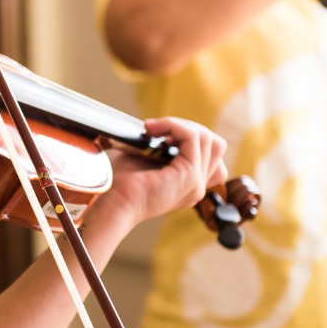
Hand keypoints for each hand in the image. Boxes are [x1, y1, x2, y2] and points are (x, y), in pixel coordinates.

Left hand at [96, 117, 227, 228]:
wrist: (112, 202)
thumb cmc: (121, 183)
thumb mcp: (145, 160)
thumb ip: (161, 146)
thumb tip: (160, 126)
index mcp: (190, 185)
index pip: (211, 154)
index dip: (189, 138)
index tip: (161, 136)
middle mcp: (198, 187)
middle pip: (214, 144)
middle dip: (187, 128)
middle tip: (157, 129)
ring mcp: (196, 183)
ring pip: (207, 138)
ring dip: (179, 125)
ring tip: (152, 129)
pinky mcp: (189, 176)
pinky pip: (193, 137)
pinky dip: (173, 125)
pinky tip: (152, 129)